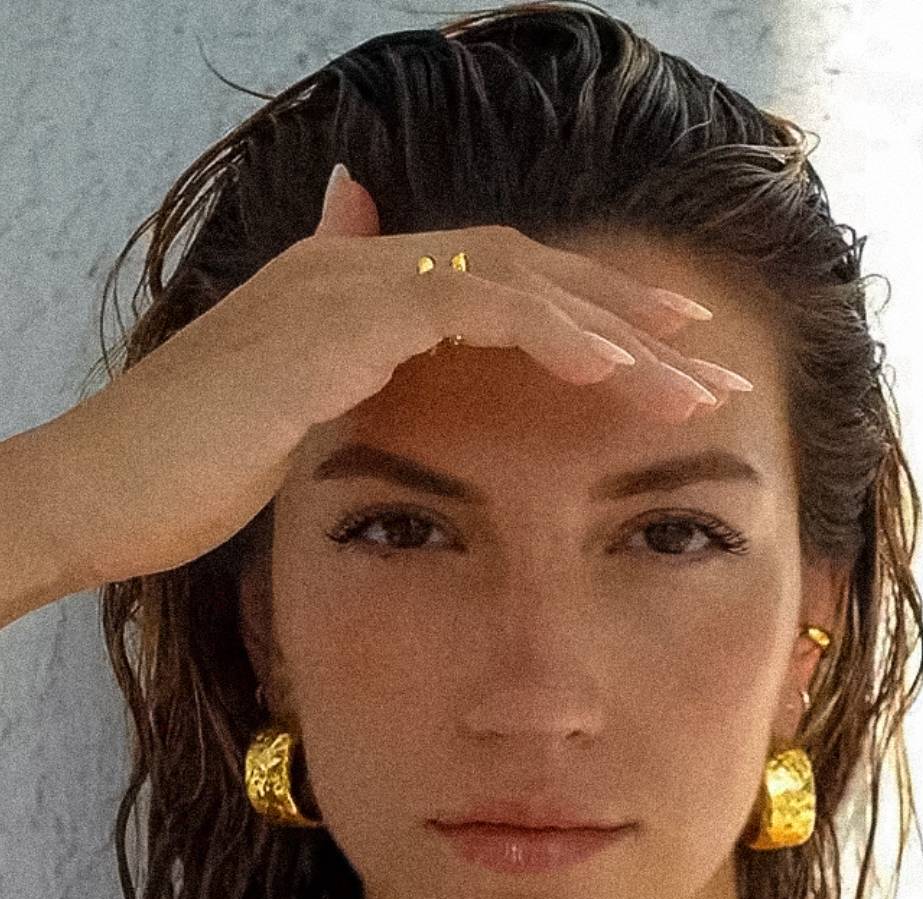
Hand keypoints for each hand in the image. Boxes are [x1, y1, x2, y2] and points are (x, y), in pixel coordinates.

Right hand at [43, 165, 748, 586]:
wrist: (99, 493)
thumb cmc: (186, 478)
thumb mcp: (288, 426)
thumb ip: (350, 382)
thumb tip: (391, 363)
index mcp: (355, 294)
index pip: (497, 285)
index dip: (586, 316)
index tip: (660, 360)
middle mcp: (355, 269)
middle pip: (525, 268)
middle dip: (627, 313)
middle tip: (711, 357)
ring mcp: (344, 285)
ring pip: (515, 277)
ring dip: (614, 326)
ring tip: (694, 376)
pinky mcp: (334, 322)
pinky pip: (468, 305)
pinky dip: (549, 330)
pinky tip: (613, 367)